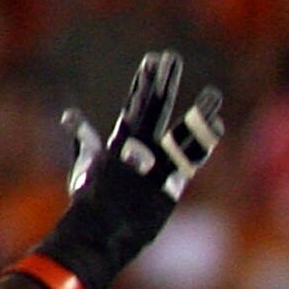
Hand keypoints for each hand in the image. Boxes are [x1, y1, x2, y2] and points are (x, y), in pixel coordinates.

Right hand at [36, 50, 225, 288]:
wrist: (97, 231)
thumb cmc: (91, 201)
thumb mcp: (85, 166)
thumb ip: (84, 141)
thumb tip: (70, 117)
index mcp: (120, 141)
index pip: (136, 105)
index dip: (146, 82)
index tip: (154, 61)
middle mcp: (136, 148)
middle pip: (153, 109)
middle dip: (161, 82)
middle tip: (170, 57)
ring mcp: (153, 165)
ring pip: (180, 132)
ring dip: (197, 112)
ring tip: (213, 94)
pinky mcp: (167, 183)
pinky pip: (191, 159)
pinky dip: (205, 140)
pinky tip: (219, 125)